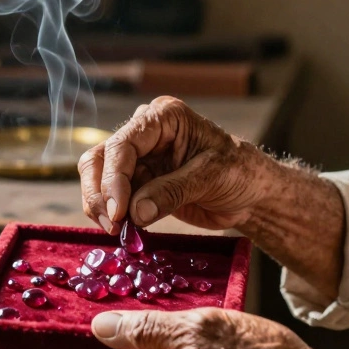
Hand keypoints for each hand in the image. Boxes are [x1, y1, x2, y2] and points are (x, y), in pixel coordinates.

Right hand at [79, 96, 266, 233]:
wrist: (251, 193)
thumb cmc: (240, 172)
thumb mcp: (212, 177)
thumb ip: (172, 192)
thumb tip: (135, 212)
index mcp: (163, 117)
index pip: (122, 145)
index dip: (113, 179)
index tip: (118, 213)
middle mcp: (144, 132)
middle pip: (100, 159)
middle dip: (99, 194)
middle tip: (112, 226)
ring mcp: (139, 158)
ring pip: (98, 179)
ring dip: (102, 208)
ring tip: (118, 232)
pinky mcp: (138, 182)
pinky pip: (113, 198)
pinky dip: (113, 216)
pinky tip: (125, 232)